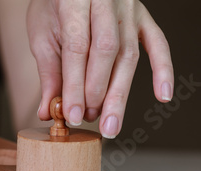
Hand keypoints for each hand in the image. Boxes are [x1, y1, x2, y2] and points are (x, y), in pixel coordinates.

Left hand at [27, 0, 173, 137]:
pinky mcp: (143, 16)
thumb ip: (48, 71)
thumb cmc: (53, 5)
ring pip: (130, 54)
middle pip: (107, 52)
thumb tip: (48, 111)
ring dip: (120, 93)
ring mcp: (129, 9)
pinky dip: (162, 69)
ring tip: (111, 124)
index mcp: (75, 0)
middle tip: (89, 122)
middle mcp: (106, 2)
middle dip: (98, 92)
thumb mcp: (41, 33)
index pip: (77, 48)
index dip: (75, 86)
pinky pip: (158, 43)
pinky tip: (163, 95)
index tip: (72, 116)